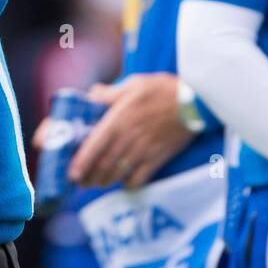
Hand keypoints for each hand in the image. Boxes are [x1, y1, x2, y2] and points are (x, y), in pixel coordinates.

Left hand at [69, 73, 193, 188]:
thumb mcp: (135, 83)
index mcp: (120, 118)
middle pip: (103, 164)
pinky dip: (129, 184)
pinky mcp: (158, 157)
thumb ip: (110, 93)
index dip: (81, 162)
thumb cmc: (164, 89)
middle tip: (80, 181)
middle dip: (89, 176)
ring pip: (118, 173)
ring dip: (104, 181)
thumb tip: (92, 94)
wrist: (196, 101)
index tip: (71, 173)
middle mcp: (129, 137)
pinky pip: (140, 178)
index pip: (95, 144)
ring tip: (96, 183)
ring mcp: (144, 149)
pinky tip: (124, 182)